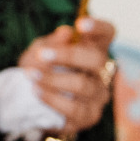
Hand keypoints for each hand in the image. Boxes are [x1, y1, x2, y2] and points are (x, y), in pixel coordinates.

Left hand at [18, 17, 116, 136]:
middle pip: (98, 59)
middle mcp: (101, 72)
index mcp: (92, 49)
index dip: (99, 27)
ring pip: (84, 85)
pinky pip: (74, 108)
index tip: (80, 25)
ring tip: (31, 75)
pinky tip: (36, 91)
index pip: (108, 33)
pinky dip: (52, 98)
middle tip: (42, 55)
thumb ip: (51, 43)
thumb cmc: (41, 69)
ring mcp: (98, 95)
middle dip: (68, 55)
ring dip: (53, 79)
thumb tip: (67, 33)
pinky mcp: (89, 116)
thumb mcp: (38, 52)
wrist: (32, 103)